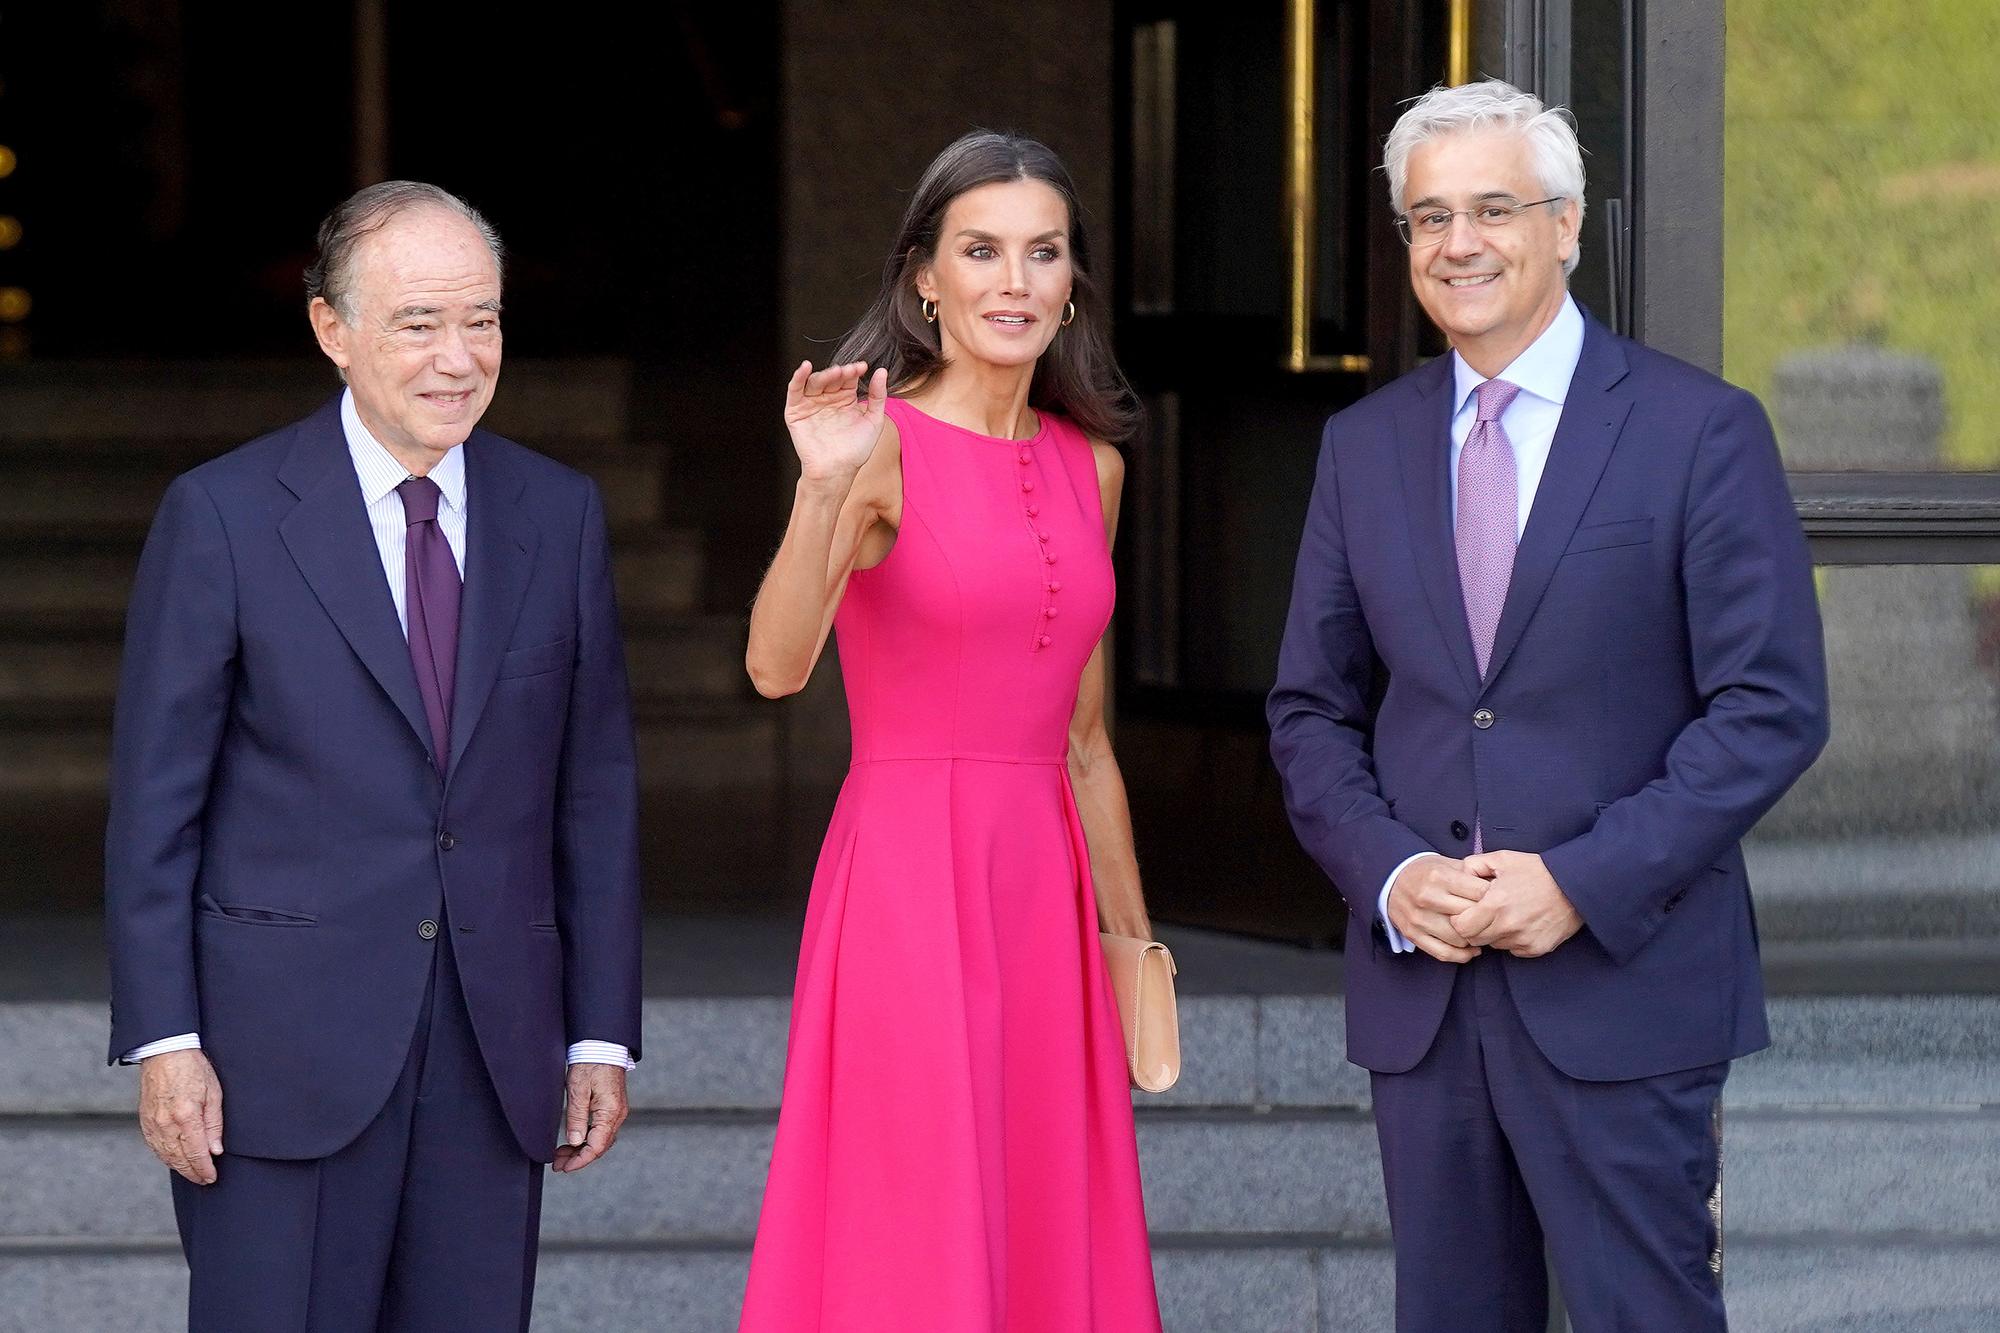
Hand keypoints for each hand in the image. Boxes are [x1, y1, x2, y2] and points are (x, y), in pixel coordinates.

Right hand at [138, 1049, 223, 1184]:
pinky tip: (174, 1160)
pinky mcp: (144, 1121)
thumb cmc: (193, 1068)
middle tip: (205, 1180)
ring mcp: (152, 1123)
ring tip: (193, 1173)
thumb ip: (214, 1124)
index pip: (196, 1153)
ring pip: (165, 1155)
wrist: (165, 1052)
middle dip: (193, 1173)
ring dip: (179, 1168)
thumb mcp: (213, 1092)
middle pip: (179, 1159)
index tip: (211, 1177)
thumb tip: (215, 1150)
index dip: (204, 1169)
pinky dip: (165, 1157)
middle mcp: (166, 1123)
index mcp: (186, 1116)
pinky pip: (154, 1146)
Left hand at [552, 1062, 628, 1173]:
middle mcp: (617, 1115)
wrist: (602, 1047)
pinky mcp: (612, 1107)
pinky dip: (587, 1139)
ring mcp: (616, 1112)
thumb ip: (576, 1118)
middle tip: (558, 1164)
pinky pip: (601, 1130)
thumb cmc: (590, 1064)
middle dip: (578, 1158)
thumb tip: (574, 1142)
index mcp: (610, 1113)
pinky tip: (574, 1141)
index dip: (580, 1161)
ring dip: (582, 1150)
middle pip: (600, 1147)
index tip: (563, 1167)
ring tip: (562, 1155)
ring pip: (600, 1140)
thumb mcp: (578, 1090)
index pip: (596, 1147)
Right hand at [784, 360, 888, 483]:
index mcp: (845, 400)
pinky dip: (798, 377)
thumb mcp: (874, 421)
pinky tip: (805, 368)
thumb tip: (882, 372)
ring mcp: (811, 404)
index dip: (854, 371)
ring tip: (836, 372)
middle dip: (841, 372)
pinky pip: (795, 390)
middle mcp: (828, 399)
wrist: (836, 471)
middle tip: (850, 371)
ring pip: (815, 382)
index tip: (863, 367)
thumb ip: (878, 396)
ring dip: (825, 374)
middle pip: (832, 378)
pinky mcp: (795, 411)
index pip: (848, 379)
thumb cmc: (854, 451)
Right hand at [1386, 856, 1490, 962]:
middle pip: (1470, 917)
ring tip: (1479, 933)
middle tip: (1492, 920)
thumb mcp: (1447, 863)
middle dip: (1486, 920)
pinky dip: (1461, 955)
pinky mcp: (1413, 934)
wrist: (1392, 880)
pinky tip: (1470, 950)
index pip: (1479, 893)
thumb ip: (1471, 873)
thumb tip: (1499, 887)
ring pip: (1459, 938)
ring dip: (1473, 939)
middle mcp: (1427, 897)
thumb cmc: (1427, 872)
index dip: (1493, 898)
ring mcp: (1418, 918)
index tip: (1497, 901)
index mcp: (1439, 876)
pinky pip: (1444, 953)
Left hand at [1449, 850, 1583, 957]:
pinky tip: (1521, 923)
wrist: (1575, 884)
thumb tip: (1458, 875)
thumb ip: (1474, 865)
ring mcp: (1523, 939)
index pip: (1461, 928)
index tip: (1466, 912)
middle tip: (1483, 914)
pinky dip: (1512, 940)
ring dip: (1494, 934)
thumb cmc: (1537, 870)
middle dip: (1474, 928)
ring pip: (1494, 945)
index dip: (1459, 920)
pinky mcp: (1537, 948)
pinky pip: (1514, 949)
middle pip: (1475, 940)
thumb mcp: (1502, 859)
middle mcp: (1508, 926)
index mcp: (1495, 904)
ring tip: (1505, 916)